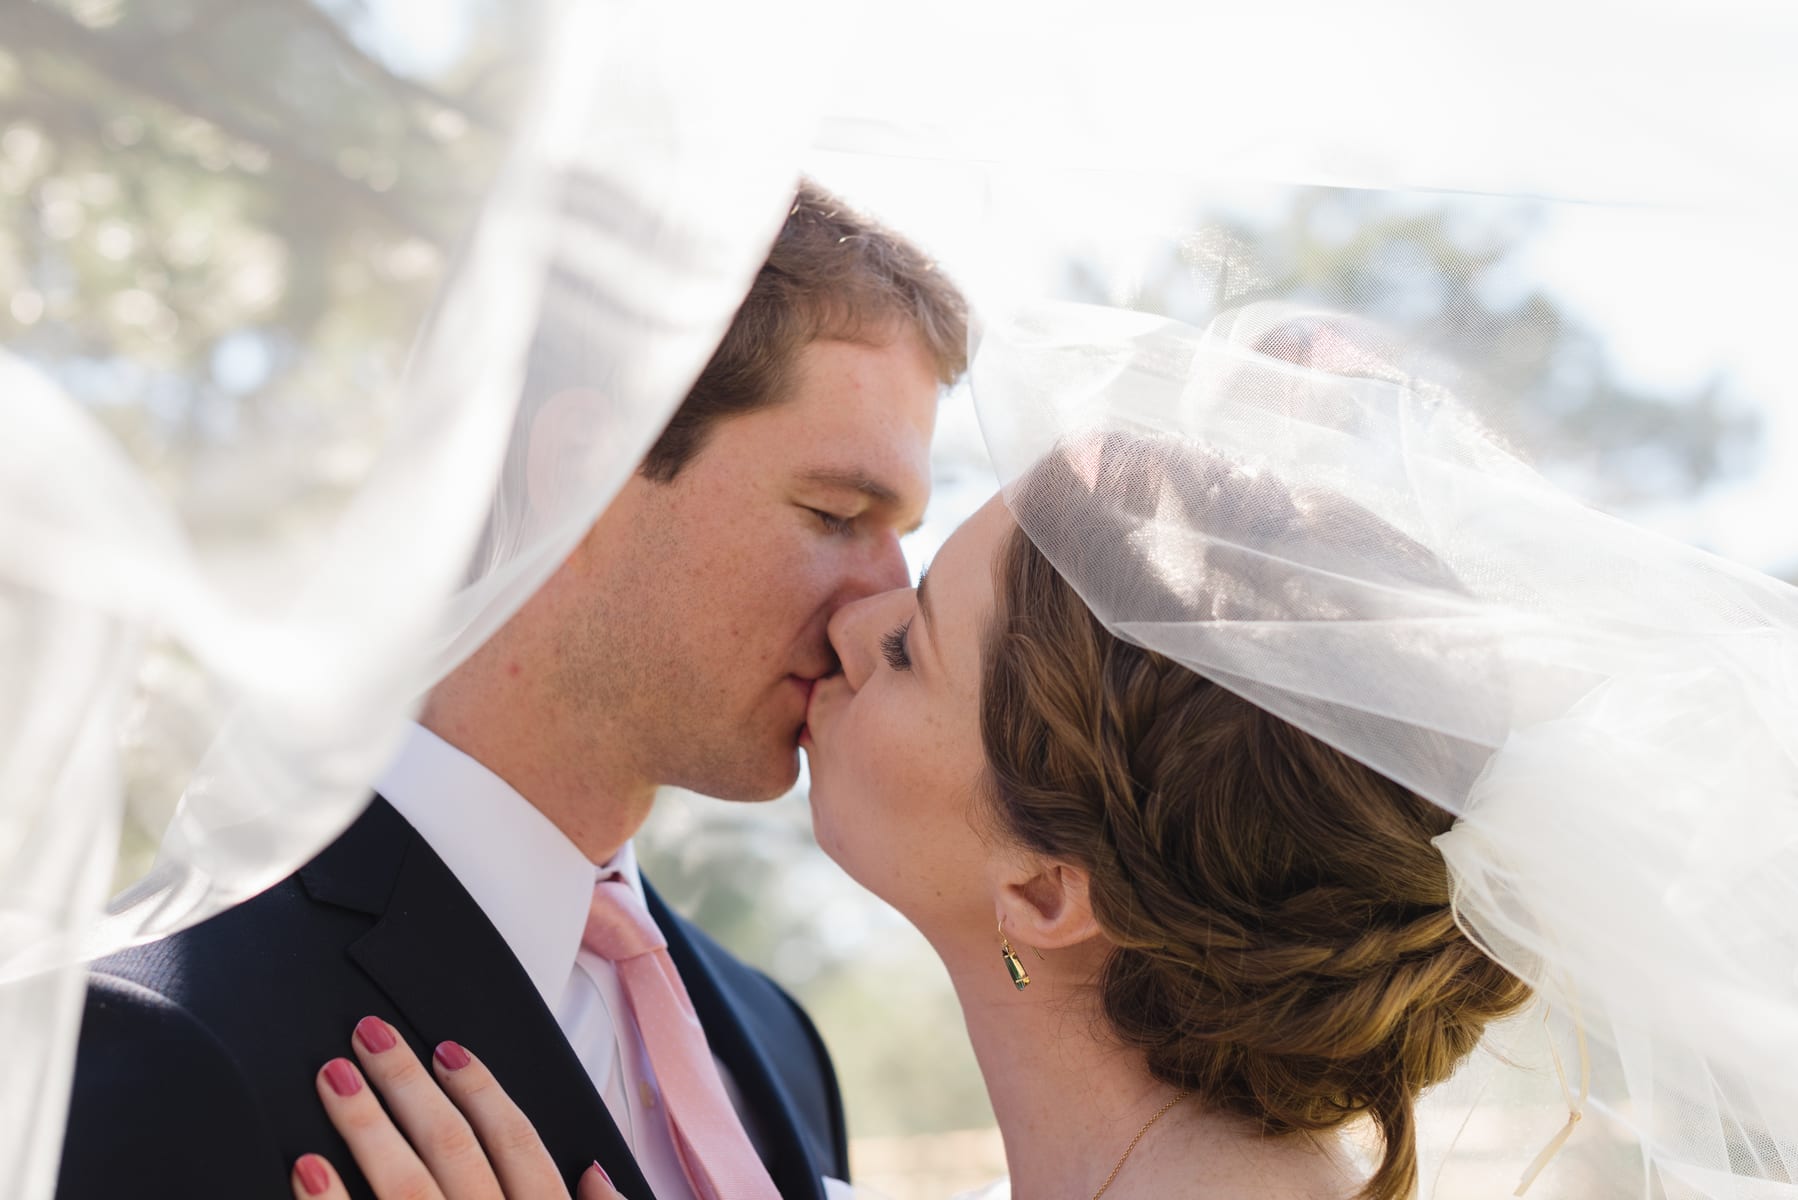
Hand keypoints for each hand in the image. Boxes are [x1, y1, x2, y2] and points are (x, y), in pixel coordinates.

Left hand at [290, 1016, 623, 1199]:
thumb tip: (596, 1169)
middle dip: (409, 1084)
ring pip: (407, 1186)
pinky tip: (307, 1165)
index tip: (445, 1050)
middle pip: (454, 1149)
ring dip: (367, 1126)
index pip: (517, 1145)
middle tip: (369, 1035)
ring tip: (334, 1077)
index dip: (482, 1091)